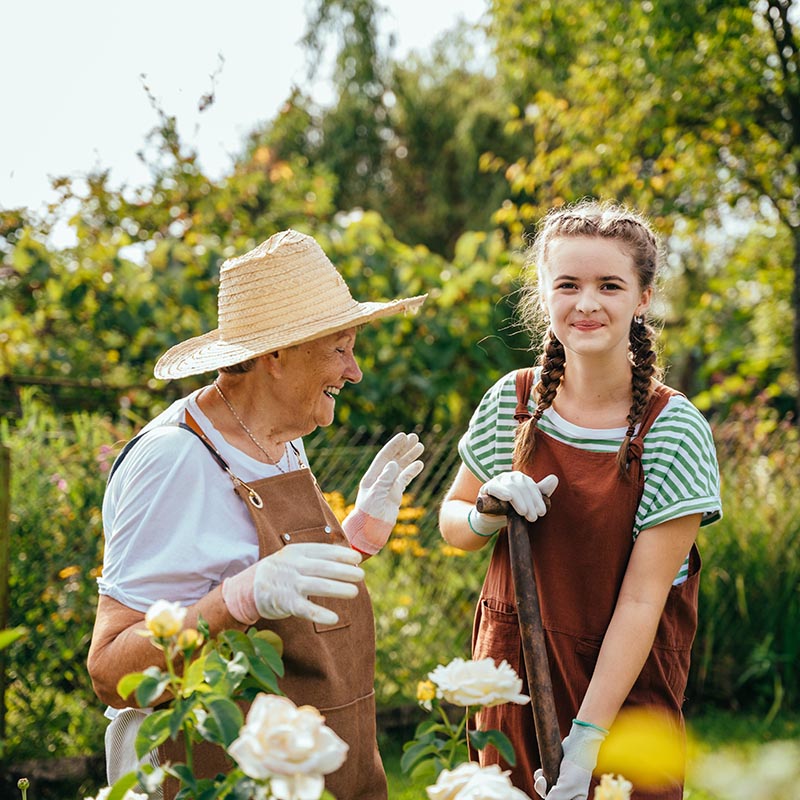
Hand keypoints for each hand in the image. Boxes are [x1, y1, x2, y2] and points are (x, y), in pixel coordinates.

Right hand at [222, 543, 364, 625]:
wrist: (250, 586)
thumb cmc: (282, 570)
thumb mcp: (295, 556)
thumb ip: (317, 555)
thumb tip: (348, 555)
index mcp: (297, 551)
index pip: (322, 551)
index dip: (341, 554)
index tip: (357, 558)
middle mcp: (294, 566)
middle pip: (322, 568)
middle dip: (343, 571)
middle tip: (361, 575)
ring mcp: (289, 584)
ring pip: (317, 586)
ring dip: (337, 589)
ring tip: (355, 592)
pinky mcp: (285, 603)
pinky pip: (305, 609)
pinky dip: (320, 614)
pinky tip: (334, 618)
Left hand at [341, 432, 424, 554]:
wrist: (369, 531)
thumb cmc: (368, 514)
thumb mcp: (376, 495)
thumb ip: (385, 480)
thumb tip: (393, 464)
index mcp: (372, 477)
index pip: (384, 457)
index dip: (394, 446)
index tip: (404, 436)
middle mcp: (380, 478)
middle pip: (394, 458)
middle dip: (404, 448)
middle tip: (415, 437)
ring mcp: (388, 486)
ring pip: (401, 467)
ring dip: (410, 456)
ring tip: (420, 446)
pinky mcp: (395, 494)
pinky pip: (405, 479)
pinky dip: (412, 471)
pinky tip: (419, 464)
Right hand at [469, 471, 557, 534]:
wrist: (492, 518)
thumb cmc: (511, 509)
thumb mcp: (527, 503)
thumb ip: (540, 492)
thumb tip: (555, 478)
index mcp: (520, 478)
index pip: (531, 486)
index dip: (537, 499)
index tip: (542, 512)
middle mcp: (509, 477)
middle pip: (521, 487)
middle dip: (529, 502)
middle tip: (534, 517)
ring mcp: (497, 481)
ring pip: (510, 487)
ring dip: (519, 500)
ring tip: (524, 513)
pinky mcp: (486, 488)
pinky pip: (494, 487)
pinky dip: (501, 491)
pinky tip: (508, 497)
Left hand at [533, 720, 607, 799]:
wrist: (578, 744)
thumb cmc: (576, 767)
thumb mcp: (566, 785)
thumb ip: (555, 798)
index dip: (551, 799)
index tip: (550, 791)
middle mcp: (569, 794)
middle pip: (550, 799)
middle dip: (544, 791)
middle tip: (542, 781)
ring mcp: (561, 784)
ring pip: (545, 791)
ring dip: (540, 784)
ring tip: (542, 776)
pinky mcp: (555, 774)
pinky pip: (543, 781)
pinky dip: (540, 776)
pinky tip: (541, 771)